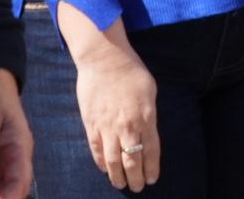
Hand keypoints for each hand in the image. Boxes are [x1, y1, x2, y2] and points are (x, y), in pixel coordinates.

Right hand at [58, 3, 160, 191]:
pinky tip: (105, 169)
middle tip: (138, 187)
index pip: (151, 152)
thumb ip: (149, 113)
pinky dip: (101, 163)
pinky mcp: (91, 124)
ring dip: (118, 177)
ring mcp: (107, 127)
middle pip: (132, 162)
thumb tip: (147, 131)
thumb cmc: (130, 70)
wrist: (104, 57)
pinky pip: (96, 150)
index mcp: (146, 118)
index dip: (152, 169)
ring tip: (121, 184)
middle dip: (136, 178)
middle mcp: (127, 126)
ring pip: (113, 161)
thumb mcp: (150, 90)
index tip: (152, 179)